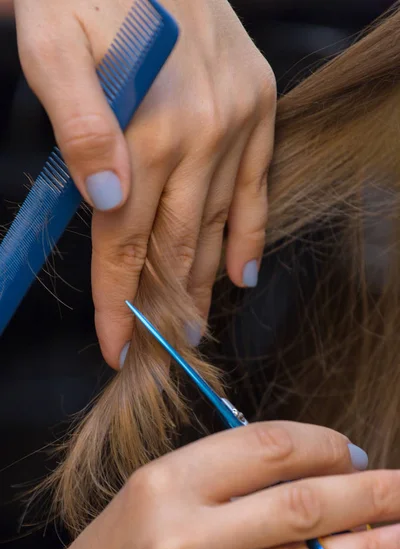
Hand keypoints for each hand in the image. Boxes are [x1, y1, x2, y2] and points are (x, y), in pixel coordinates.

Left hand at [14, 0, 275, 368]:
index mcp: (149, 130)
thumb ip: (79, 126)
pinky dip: (249, 237)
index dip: (118, 302)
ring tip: (194, 326)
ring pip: (215, 227)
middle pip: (175, 246)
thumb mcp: (51, 45)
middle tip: (160, 350)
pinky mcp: (261, 108)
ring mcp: (240, 122)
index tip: (118, 347)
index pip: (126, 242)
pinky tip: (242, 275)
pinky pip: (258, 190)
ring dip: (202, 283)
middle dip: (162, 305)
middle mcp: (205, 134)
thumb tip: (109, 201)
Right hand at [31, 422, 399, 548]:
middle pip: (300, 503)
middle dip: (368, 493)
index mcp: (165, 483)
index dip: (323, 444)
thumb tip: (308, 470)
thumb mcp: (153, 497)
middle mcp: (183, 536)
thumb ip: (222, 479)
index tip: (352, 450)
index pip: (267, 447)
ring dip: (373, 548)